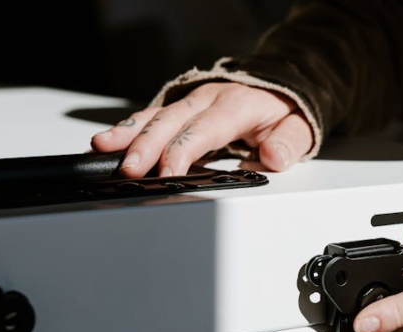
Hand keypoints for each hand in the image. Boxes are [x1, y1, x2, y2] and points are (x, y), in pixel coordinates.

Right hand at [90, 82, 313, 176]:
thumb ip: (289, 142)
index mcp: (237, 104)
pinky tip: (107, 142)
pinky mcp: (182, 109)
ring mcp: (192, 101)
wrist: (280, 86)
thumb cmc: (284, 111)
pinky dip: (129, 129)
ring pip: (156, 115)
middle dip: (147, 145)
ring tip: (102, 148)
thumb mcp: (300, 126)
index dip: (184, 151)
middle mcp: (209, 99)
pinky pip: (152, 117)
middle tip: (128, 169)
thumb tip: (275, 157)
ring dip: (128, 133)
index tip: (168, 174)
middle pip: (172, 121)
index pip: (206, 130)